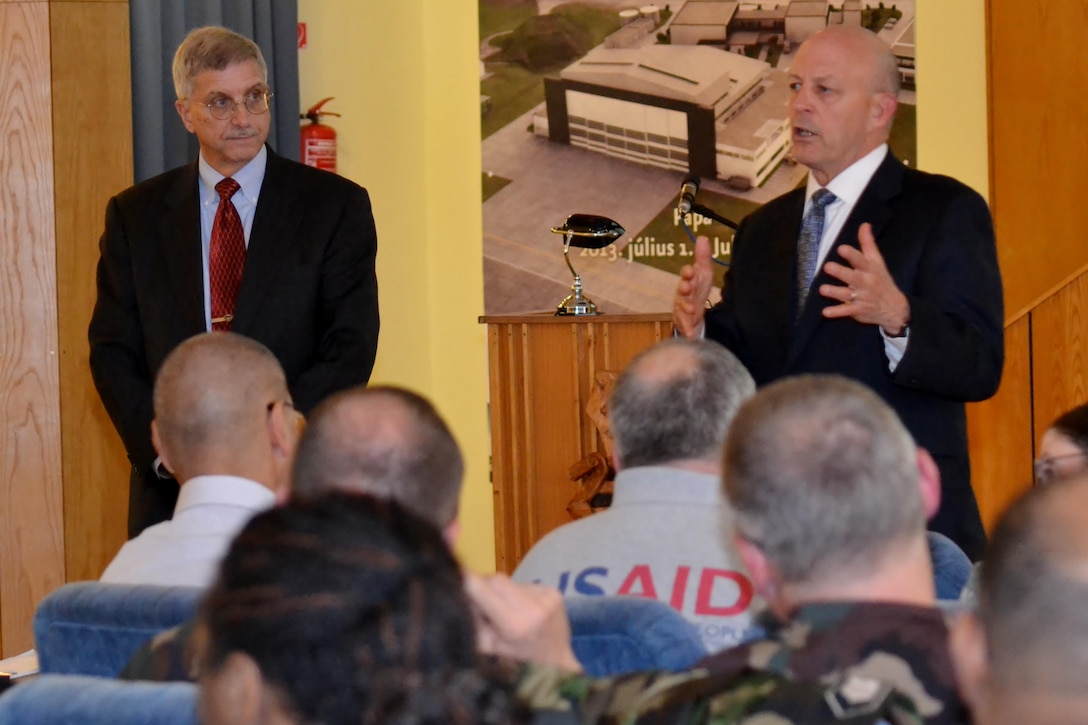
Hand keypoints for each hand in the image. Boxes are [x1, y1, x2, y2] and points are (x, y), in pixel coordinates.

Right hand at [464, 572, 581, 671]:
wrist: (557, 663)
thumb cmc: (518, 661)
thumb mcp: (488, 648)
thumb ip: (472, 622)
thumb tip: (460, 592)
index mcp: (515, 626)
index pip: (484, 590)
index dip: (468, 580)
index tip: (455, 574)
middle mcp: (534, 608)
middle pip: (496, 580)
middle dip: (483, 586)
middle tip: (479, 600)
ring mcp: (547, 597)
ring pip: (510, 582)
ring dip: (501, 592)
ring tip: (505, 610)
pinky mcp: (555, 591)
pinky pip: (524, 584)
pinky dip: (517, 594)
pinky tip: (521, 609)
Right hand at [673, 236, 712, 337]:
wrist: (694, 315)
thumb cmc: (697, 291)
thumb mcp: (703, 274)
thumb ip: (703, 257)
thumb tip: (703, 237)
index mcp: (688, 281)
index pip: (687, 275)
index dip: (688, 273)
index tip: (691, 270)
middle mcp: (682, 294)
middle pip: (681, 290)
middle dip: (684, 288)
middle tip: (687, 287)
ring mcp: (681, 309)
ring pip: (681, 307)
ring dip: (685, 308)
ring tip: (691, 310)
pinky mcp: (683, 323)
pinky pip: (684, 326)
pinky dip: (687, 330)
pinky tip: (691, 335)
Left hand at [819, 223, 909, 334]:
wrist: (895, 308)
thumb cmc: (882, 281)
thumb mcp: (877, 261)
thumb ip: (868, 244)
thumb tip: (864, 225)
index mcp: (869, 269)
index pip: (861, 260)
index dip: (851, 255)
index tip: (841, 249)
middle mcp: (865, 282)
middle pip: (852, 277)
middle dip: (840, 272)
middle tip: (828, 267)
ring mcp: (861, 297)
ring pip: (846, 294)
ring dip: (834, 292)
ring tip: (822, 289)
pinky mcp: (858, 310)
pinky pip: (846, 311)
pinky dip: (836, 312)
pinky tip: (825, 312)